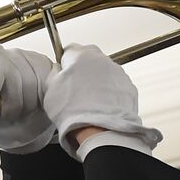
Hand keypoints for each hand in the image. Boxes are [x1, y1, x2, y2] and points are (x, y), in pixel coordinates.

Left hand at [0, 44, 55, 153]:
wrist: (17, 124)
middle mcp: (9, 56)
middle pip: (15, 75)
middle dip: (12, 101)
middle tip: (8, 114)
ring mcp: (31, 62)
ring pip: (33, 83)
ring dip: (27, 105)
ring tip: (20, 111)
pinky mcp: (49, 71)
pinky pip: (49, 85)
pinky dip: (42, 100)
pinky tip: (36, 105)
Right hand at [43, 44, 162, 159]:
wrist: (99, 130)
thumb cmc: (72, 111)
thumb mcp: (50, 89)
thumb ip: (54, 73)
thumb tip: (59, 70)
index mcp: (80, 55)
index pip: (70, 50)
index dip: (65, 63)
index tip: (64, 74)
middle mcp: (101, 59)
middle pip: (89, 59)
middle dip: (83, 70)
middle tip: (76, 89)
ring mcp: (118, 72)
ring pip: (104, 71)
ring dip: (97, 81)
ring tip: (89, 101)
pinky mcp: (129, 86)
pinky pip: (116, 84)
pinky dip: (110, 92)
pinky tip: (102, 105)